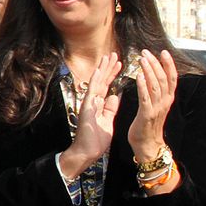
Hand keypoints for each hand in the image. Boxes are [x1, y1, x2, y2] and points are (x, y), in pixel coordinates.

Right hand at [59, 52, 121, 178]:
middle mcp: (92, 101)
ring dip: (103, 69)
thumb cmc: (96, 139)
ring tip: (110, 57)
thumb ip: (110, 108)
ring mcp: (88, 103)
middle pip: (101, 81)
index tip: (119, 64)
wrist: (87, 151)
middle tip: (114, 54)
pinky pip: (92, 91)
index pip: (106, 86)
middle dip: (108, 67)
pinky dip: (96, 80)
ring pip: (96, 82)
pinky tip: (99, 70)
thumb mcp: (108, 121)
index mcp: (98, 104)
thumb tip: (115, 96)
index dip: (112, 75)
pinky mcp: (87, 107)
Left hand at [128, 49, 177, 160]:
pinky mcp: (147, 114)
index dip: (169, 64)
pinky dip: (142, 85)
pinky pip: (145, 97)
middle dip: (155, 63)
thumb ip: (156, 93)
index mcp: (168, 99)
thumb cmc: (148, 125)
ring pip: (155, 85)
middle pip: (163, 78)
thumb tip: (153, 78)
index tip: (164, 52)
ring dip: (148, 70)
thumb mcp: (156, 106)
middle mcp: (165, 102)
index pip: (172, 78)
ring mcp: (157, 108)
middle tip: (145, 52)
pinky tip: (138, 75)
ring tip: (142, 59)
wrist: (148, 145)